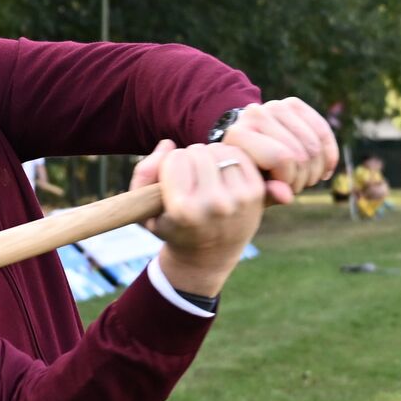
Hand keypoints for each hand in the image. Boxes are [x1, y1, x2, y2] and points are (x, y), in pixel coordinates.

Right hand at [130, 140, 265, 296]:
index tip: (170, 179)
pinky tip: (221, 171)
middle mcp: (214, 204)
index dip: (169, 165)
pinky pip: (240, 155)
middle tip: (189, 176)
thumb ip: (144, 174)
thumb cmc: (172, 228)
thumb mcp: (144, 211)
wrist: (208, 257)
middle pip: (197, 151)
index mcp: (184, 210)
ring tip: (204, 173)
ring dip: (209, 156)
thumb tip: (169, 144)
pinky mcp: (256, 193)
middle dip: (189, 158)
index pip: (175, 159)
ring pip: (219, 150)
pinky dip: (229, 157)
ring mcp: (238, 198)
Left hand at [220, 98, 337, 204]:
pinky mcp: (293, 103)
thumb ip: (269, 194)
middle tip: (296, 186)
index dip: (290, 178)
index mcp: (238, 135)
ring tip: (306, 180)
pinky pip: (322, 132)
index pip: (281, 157)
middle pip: (299, 151)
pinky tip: (324, 170)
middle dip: (304, 177)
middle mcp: (254, 114)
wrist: (247, 148)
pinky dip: (329, 155)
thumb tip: (287, 197)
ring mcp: (274, 106)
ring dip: (317, 169)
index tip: (283, 188)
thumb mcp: (254, 189)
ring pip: (314, 144)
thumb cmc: (249, 173)